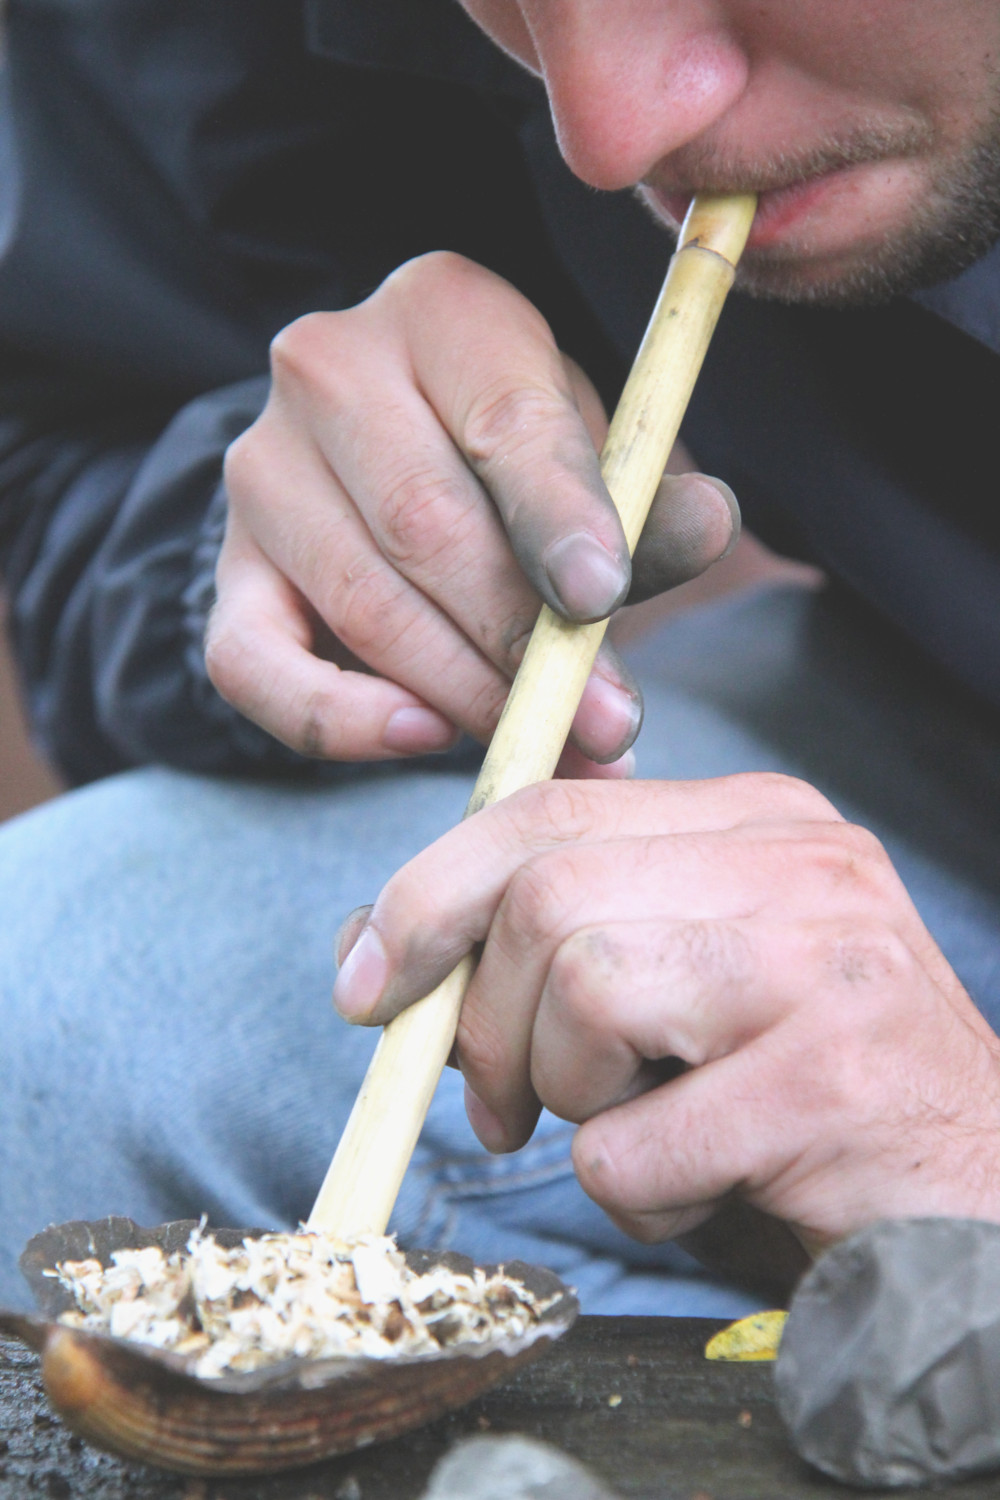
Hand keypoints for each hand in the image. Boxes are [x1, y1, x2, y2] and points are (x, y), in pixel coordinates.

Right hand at [206, 252, 736, 765]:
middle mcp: (326, 371)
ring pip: (364, 605)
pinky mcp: (226, 573)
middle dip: (520, 641)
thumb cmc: (511, 460)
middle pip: (427, 525)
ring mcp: (262, 474)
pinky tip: (421, 737)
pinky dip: (341, 719)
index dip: (556, 518)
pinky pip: (257, 667)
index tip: (600, 600)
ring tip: (544, 741)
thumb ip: (643, 501)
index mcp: (440, 311)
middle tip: (601, 721)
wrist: (387, 463)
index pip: (503, 420)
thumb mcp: (590, 452)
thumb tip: (713, 524)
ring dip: (463, 694)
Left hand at [331, 774, 999, 1254]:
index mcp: (759, 821)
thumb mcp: (682, 978)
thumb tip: (379, 944)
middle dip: (483, 1022)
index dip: (430, 895)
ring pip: (582, 995)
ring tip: (641, 1133)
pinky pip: (633, 1147)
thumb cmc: (799, 1089)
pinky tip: (706, 1188)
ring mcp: (826, 966)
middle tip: (505, 1107)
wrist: (974, 1198)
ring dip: (570, 1102)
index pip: (545, 811)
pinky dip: (634, 1194)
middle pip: (546, 900)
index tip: (370, 981)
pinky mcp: (830, 1085)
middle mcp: (802, 865)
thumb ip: (557, 934)